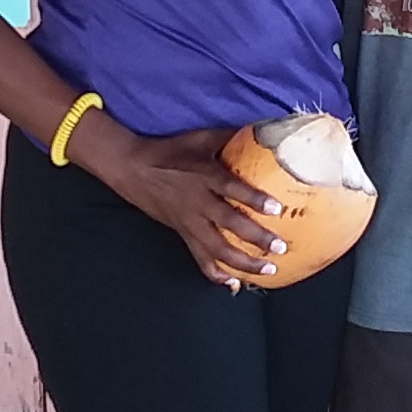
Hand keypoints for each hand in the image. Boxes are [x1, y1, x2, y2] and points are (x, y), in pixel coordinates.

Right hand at [81, 119, 288, 289]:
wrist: (133, 168)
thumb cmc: (171, 151)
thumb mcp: (200, 138)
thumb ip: (230, 136)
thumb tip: (264, 126)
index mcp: (204, 176)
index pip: (231, 189)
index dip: (254, 199)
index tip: (276, 208)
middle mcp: (198, 202)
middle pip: (228, 224)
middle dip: (255, 238)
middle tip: (279, 248)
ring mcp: (189, 222)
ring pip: (217, 249)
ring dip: (242, 262)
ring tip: (267, 271)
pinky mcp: (182, 234)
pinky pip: (199, 258)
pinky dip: (215, 274)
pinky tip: (233, 285)